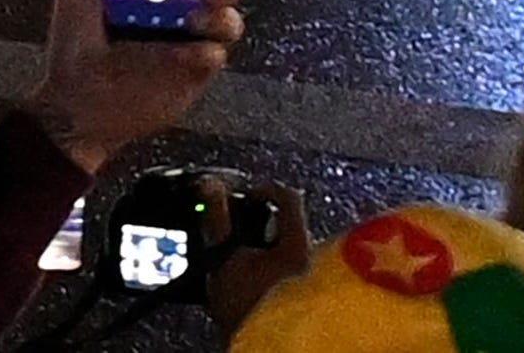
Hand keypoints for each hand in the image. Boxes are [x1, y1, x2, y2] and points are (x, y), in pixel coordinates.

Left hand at [22, 0, 244, 173]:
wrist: (73, 101)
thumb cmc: (73, 43)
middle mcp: (181, 6)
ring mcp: (191, 40)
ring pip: (229, 15)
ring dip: (223, 10)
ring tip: (198, 15)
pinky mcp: (195, 72)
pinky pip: (217, 53)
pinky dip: (209, 48)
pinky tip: (191, 50)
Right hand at [204, 178, 312, 341]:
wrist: (265, 348)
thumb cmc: (249, 309)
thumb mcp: (224, 261)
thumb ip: (217, 221)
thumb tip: (211, 186)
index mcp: (298, 240)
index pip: (288, 196)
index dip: (264, 190)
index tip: (247, 194)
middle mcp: (312, 256)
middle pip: (288, 225)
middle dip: (263, 226)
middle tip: (239, 231)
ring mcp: (310, 279)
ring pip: (288, 252)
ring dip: (266, 251)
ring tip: (242, 262)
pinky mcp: (303, 300)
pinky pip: (288, 275)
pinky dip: (271, 273)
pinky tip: (253, 285)